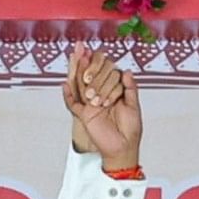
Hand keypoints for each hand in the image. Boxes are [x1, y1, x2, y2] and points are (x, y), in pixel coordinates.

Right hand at [65, 49, 142, 173]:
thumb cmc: (130, 130)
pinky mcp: (84, 115)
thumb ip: (130, 89)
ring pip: (82, 87)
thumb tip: (126, 71)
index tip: (98, 53)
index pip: (106, 74)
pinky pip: (73, 104)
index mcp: (113, 93)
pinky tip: (65, 84)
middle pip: (91, 78)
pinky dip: (68, 96)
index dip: (101, 64)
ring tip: (74, 57)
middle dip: (88, 64)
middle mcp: (101, 96)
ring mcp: (91, 105)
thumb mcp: (134, 106)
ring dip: (77, 72)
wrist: (124, 148)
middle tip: (84, 50)